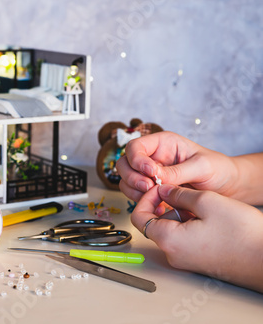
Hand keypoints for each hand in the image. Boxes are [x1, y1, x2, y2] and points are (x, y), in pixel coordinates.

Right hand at [116, 131, 236, 202]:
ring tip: (153, 198)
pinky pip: (135, 195)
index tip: (150, 172)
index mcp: (162, 144)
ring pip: (126, 180)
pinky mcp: (151, 191)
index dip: (137, 159)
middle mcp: (152, 158)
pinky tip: (157, 208)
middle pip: (124, 164)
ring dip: (134, 191)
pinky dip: (141, 202)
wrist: (228, 187)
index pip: (135, 147)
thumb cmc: (218, 169)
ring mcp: (149, 175)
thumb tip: (154, 176)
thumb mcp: (202, 166)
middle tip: (148, 187)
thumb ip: (177, 171)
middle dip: (133, 177)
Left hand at [132, 184, 262, 292]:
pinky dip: (191, 224)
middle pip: (155, 223)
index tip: (161, 188)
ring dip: (181, 214)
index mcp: (169, 240)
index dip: (147, 198)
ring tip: (203, 207)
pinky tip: (209, 218)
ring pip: (172, 229)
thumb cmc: (242, 235)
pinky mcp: (197, 260)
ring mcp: (185, 259)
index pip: (138, 217)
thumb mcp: (207, 201)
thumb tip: (163, 190)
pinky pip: (184, 238)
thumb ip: (178, 194)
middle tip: (185, 194)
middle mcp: (173, 254)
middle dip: (167, 205)